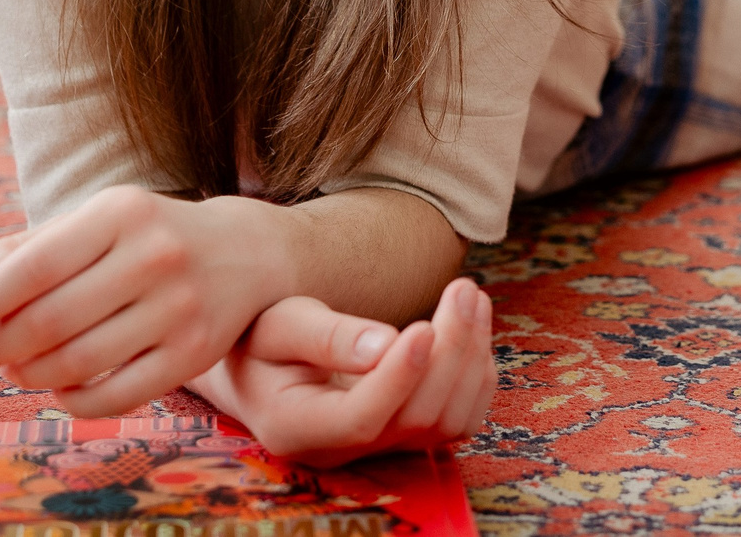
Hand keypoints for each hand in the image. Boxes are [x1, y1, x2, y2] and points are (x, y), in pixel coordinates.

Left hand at [0, 187, 288, 415]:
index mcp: (120, 213)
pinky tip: (57, 389)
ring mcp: (180, 308)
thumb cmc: (146, 237)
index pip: (34, 266)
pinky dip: (73, 401)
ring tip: (12, 369)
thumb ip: (23, 254)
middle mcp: (154, 256)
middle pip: (50, 320)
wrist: (247, 253)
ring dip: (28, 375)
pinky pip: (116, 396)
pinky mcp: (195, 353)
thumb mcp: (92, 224)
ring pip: (78, 363)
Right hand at [191, 278, 493, 466]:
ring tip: (472, 296)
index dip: (400, 376)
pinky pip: (457, 421)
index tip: (425, 325)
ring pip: (446, 423)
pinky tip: (473, 327)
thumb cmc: (264, 336)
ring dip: (471, 359)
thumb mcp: (280, 324)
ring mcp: (376, 450)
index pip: (360, 418)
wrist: (264, 362)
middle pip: (414, 418)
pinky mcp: (404, 437)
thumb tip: (384, 345)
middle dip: (450, 351)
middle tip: (462, 287)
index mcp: (295, 427)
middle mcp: (339, 452)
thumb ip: (326, 336)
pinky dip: (476, 377)